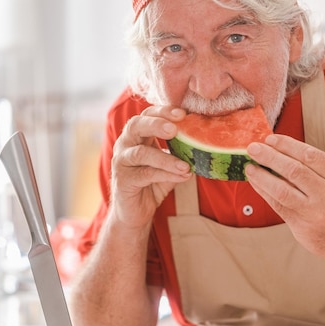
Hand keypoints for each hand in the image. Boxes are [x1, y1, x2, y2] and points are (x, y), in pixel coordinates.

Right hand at [110, 105, 191, 228]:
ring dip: (166, 158)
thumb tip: (204, 144)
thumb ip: (179, 154)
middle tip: (176, 128)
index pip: (147, 115)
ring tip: (186, 165)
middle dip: (157, 124)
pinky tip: (182, 176)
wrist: (134, 213)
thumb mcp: (168, 167)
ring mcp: (121, 162)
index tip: (183, 114)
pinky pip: (144, 174)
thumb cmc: (151, 186)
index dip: (163, 111)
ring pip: (141, 153)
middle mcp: (125, 145)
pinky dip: (165, 174)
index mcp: (137, 136)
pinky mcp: (122, 180)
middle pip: (135, 125)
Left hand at [245, 134, 324, 259]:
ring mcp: (315, 213)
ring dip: (262, 176)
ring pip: (282, 190)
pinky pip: (278, 206)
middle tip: (253, 148)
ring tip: (249, 166)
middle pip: (294, 170)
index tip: (271, 139)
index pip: (311, 156)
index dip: (288, 145)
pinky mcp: (302, 227)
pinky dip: (264, 192)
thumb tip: (283, 152)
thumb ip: (319, 171)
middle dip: (270, 157)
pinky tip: (256, 183)